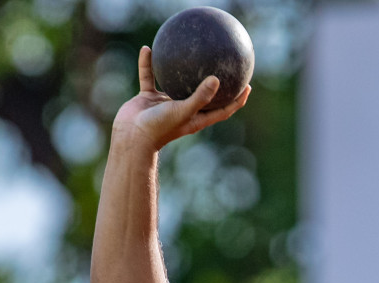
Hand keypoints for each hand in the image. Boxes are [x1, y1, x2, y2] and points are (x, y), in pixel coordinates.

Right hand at [111, 45, 250, 150]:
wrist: (131, 137)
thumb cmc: (159, 128)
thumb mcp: (183, 111)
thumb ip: (200, 97)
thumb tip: (217, 79)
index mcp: (196, 118)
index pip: (222, 110)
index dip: (236, 100)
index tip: (247, 86)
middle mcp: (183, 110)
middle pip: (203, 95)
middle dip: (214, 83)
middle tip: (224, 64)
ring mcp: (165, 104)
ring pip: (175, 83)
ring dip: (180, 69)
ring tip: (187, 50)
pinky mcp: (148, 98)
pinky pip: (149, 77)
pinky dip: (148, 65)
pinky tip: (147, 49)